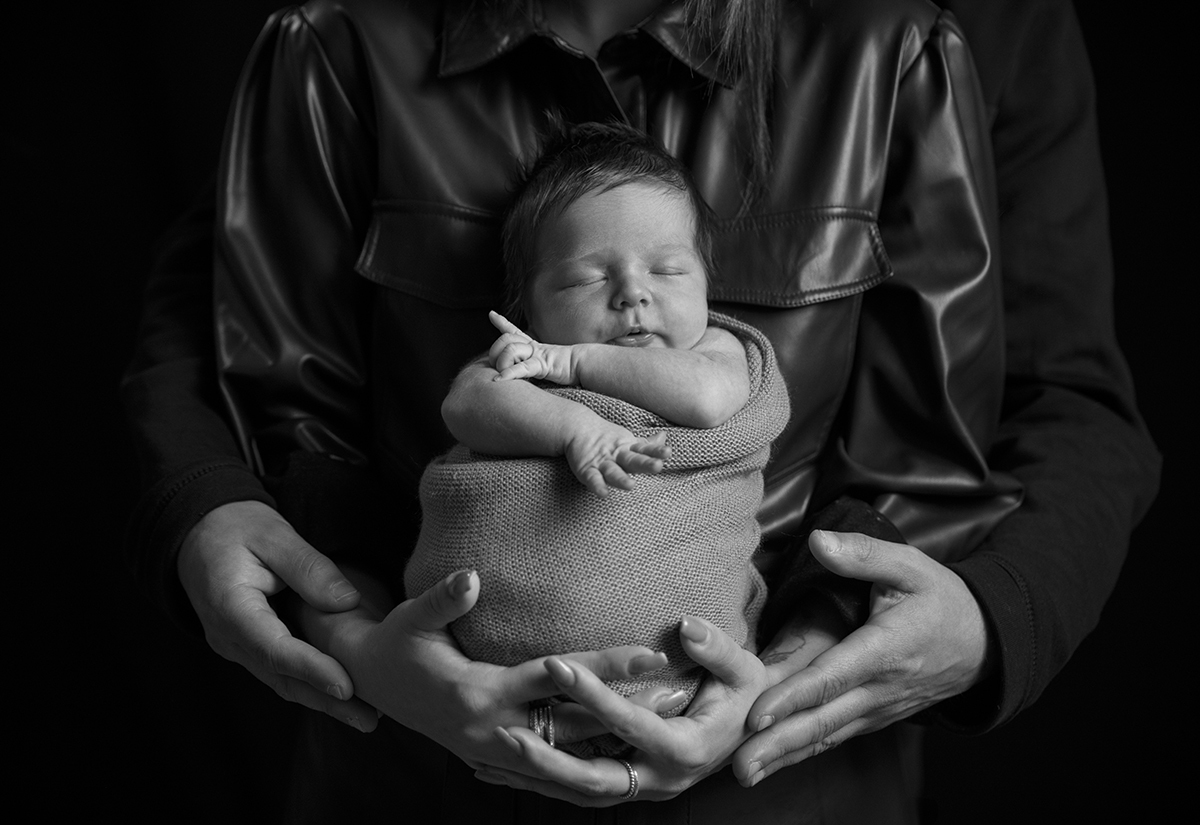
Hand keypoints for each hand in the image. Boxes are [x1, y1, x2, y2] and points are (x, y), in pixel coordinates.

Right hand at [176, 500, 377, 729]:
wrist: (200, 533)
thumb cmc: (238, 528)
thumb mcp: (274, 534)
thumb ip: (308, 567)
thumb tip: (347, 602)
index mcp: (230, 607)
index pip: (274, 648)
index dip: (311, 669)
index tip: (347, 686)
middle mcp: (229, 637)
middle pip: (281, 677)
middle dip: (325, 701)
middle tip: (369, 719)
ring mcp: (236, 646)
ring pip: (281, 681)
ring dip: (322, 701)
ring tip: (365, 716)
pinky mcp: (249, 646)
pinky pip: (280, 671)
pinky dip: (311, 685)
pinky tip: (343, 696)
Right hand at [302, 568, 684, 770]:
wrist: (370, 685)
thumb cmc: (396, 645)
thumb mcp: (412, 619)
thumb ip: (443, 600)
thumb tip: (472, 577)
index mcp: (478, 692)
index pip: (555, 677)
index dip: (604, 666)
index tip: (650, 655)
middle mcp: (493, 729)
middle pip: (575, 722)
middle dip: (628, 711)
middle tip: (681, 695)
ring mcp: (495, 750)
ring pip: (568, 758)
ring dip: (616, 745)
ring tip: (666, 727)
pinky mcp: (496, 758)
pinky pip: (550, 774)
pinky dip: (585, 772)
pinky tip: (622, 764)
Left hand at [475, 617, 769, 804]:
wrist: (759, 730)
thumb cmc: (749, 694)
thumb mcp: (743, 669)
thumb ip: (716, 648)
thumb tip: (686, 626)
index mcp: (688, 748)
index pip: (631, 722)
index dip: (592, 693)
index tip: (554, 663)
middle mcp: (664, 778)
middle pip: (596, 779)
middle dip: (549, 761)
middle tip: (506, 733)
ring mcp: (647, 787)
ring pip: (584, 793)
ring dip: (539, 778)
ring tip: (494, 754)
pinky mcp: (635, 786)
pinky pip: (584, 792)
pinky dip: (547, 784)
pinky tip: (510, 771)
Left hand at [488, 310, 575, 383]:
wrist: (586, 365)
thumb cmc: (570, 367)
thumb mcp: (548, 361)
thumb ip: (536, 362)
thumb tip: (531, 367)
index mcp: (534, 346)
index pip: (514, 331)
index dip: (502, 322)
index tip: (491, 314)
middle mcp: (533, 347)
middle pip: (506, 339)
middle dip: (494, 351)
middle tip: (494, 363)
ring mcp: (537, 355)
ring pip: (511, 351)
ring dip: (501, 365)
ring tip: (500, 378)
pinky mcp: (542, 365)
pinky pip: (522, 368)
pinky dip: (508, 375)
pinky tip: (498, 381)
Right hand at [564, 425, 670, 496]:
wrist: (577, 427)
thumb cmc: (607, 438)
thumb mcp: (628, 441)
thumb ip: (646, 444)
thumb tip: (664, 436)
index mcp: (629, 448)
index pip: (645, 450)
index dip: (656, 451)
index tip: (668, 452)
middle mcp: (617, 455)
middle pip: (633, 460)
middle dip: (645, 463)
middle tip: (657, 466)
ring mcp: (602, 462)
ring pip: (613, 471)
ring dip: (621, 478)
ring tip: (630, 486)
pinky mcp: (586, 469)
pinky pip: (592, 478)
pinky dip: (597, 485)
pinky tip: (603, 494)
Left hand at [732, 530, 989, 786]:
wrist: (984, 642)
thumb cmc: (940, 598)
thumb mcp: (909, 565)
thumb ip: (862, 554)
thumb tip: (818, 540)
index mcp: (887, 649)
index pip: (833, 677)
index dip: (794, 696)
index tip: (758, 713)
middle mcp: (882, 688)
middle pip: (824, 720)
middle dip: (778, 743)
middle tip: (738, 764)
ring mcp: (879, 709)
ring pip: (827, 737)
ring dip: (784, 756)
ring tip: (745, 774)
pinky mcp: (876, 717)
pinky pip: (836, 737)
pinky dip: (803, 752)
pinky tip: (773, 762)